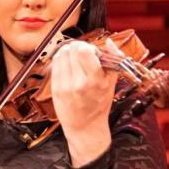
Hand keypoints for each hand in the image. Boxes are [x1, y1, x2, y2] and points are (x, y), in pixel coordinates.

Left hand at [51, 39, 119, 165]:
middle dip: (78, 48)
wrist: (85, 126)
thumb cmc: (99, 104)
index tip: (91, 53)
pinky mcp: (55, 88)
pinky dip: (61, 61)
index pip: (84, 50)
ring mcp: (65, 86)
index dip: (88, 47)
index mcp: (95, 80)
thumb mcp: (112, 83)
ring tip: (75, 61)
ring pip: (61, 54)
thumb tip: (110, 42)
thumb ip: (114, 60)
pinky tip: (68, 67)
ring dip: (68, 53)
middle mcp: (79, 83)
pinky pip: (54, 64)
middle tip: (82, 56)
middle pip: (71, 49)